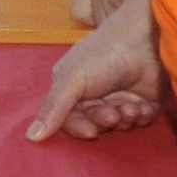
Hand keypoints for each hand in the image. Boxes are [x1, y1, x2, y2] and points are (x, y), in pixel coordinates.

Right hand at [28, 0, 166, 141]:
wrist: (146, 39)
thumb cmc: (104, 54)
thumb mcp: (72, 78)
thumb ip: (53, 108)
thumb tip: (30, 137)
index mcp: (73, 85)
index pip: (70, 118)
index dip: (79, 127)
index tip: (91, 132)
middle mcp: (96, 93)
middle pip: (95, 122)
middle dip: (105, 120)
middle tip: (114, 113)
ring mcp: (120, 95)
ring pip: (118, 124)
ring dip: (125, 118)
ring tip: (131, 106)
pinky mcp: (143, 99)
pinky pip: (140, 120)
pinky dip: (142, 116)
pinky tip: (143, 105)